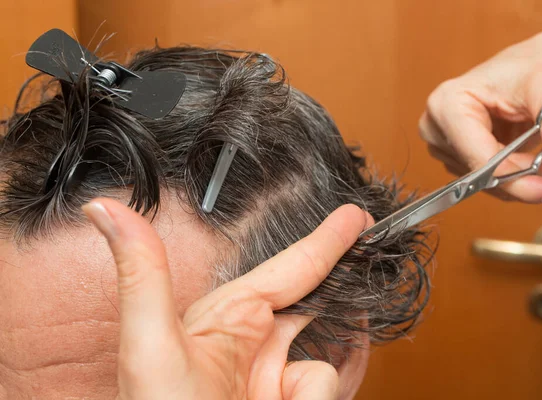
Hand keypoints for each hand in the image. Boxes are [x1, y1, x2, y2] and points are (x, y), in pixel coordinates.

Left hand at [82, 198, 368, 399]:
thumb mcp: (151, 346)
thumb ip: (143, 276)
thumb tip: (106, 209)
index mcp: (227, 318)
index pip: (288, 269)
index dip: (326, 242)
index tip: (356, 218)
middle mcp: (254, 344)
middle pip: (316, 307)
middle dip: (341, 296)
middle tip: (369, 272)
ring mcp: (275, 379)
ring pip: (327, 358)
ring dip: (317, 380)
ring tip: (278, 399)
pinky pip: (326, 390)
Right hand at [420, 29, 541, 202]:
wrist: (532, 70)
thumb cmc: (532, 68)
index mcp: (447, 105)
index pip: (480, 160)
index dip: (519, 179)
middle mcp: (438, 130)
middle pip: (486, 176)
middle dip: (533, 176)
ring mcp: (446, 148)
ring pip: (493, 184)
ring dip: (534, 178)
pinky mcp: (459, 160)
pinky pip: (495, 183)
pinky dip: (526, 179)